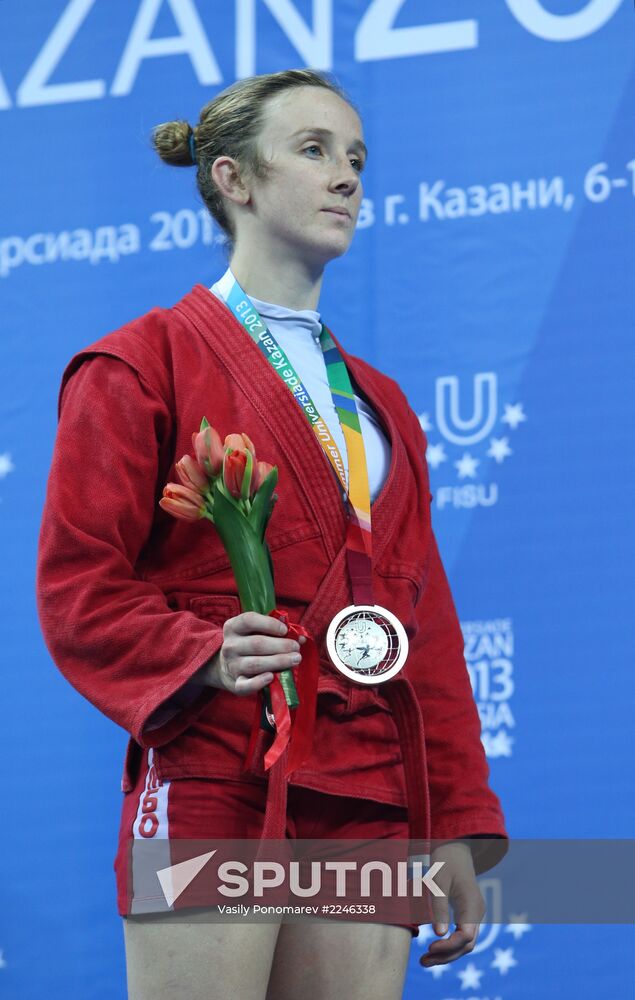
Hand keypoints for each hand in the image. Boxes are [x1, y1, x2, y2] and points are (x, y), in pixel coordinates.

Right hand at [193, 611, 304, 695]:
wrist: (229, 667)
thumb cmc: (250, 644)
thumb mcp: (258, 632)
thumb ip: (277, 630)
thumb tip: (300, 636)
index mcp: (233, 627)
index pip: (249, 620)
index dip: (269, 624)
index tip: (285, 630)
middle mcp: (230, 646)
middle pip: (257, 643)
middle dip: (281, 645)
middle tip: (296, 647)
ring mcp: (232, 666)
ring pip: (256, 663)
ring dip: (278, 661)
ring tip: (295, 659)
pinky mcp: (236, 684)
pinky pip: (246, 685)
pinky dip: (259, 682)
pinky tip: (272, 677)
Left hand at [419, 841, 484, 967]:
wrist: (454, 846)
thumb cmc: (444, 860)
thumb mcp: (438, 880)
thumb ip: (439, 906)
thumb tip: (438, 934)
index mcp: (472, 904)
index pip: (465, 936)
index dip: (449, 946)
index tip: (429, 948)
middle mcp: (477, 912)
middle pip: (467, 944)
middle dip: (446, 955)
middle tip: (422, 962)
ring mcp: (473, 914)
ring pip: (464, 943)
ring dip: (446, 954)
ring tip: (424, 962)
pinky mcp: (467, 914)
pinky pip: (461, 935)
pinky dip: (448, 945)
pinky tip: (432, 950)